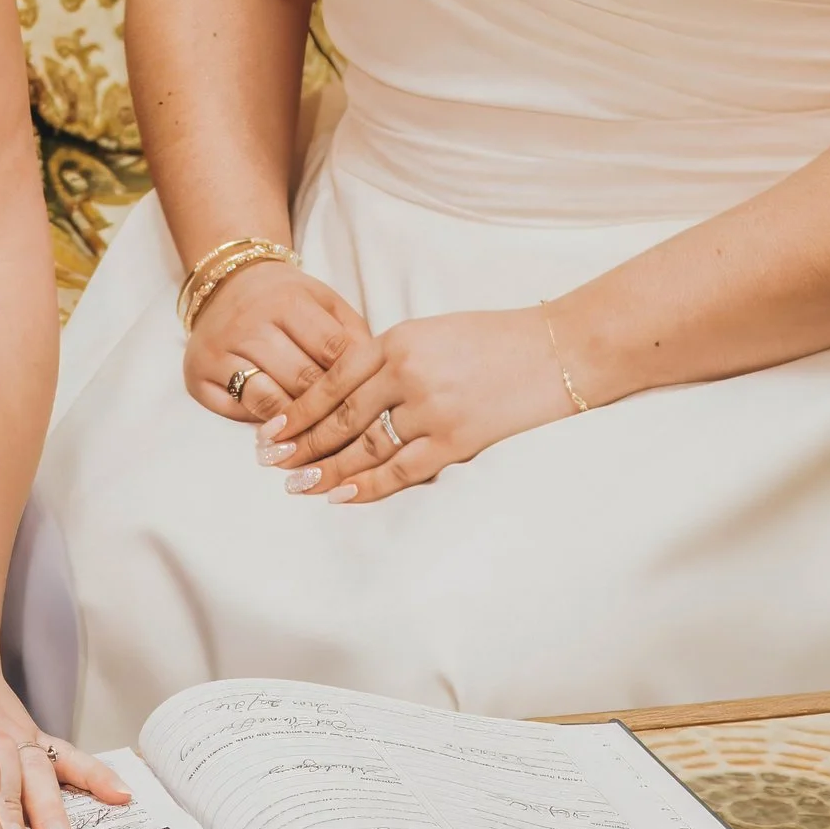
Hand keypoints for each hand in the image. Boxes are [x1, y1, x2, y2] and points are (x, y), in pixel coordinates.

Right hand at [183, 257, 372, 431]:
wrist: (226, 283)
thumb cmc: (287, 301)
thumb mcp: (325, 303)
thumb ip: (354, 336)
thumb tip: (374, 384)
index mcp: (287, 301)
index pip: (333, 352)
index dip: (356, 381)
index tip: (372, 403)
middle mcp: (249, 323)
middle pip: (303, 381)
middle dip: (331, 410)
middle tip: (353, 434)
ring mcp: (220, 349)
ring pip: (270, 402)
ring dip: (298, 425)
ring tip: (319, 439)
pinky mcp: (198, 374)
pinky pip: (237, 411)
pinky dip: (262, 425)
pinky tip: (281, 431)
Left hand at [260, 306, 576, 500]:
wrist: (558, 349)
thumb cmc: (497, 339)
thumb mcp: (434, 332)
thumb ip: (393, 358)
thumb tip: (353, 392)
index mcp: (399, 339)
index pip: (333, 379)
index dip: (300, 408)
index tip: (272, 428)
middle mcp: (407, 371)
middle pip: (341, 414)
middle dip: (303, 441)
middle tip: (270, 462)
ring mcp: (432, 407)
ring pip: (365, 444)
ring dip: (327, 467)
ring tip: (297, 484)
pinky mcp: (458, 439)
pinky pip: (403, 468)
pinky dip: (369, 484)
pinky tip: (341, 496)